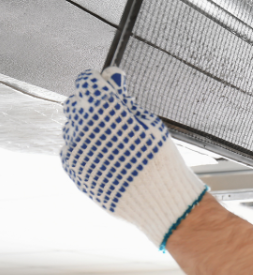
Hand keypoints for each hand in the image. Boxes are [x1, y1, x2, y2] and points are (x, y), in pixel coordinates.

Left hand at [61, 68, 206, 249]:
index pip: (87, 82)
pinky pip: (71, 149)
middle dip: (91, 105)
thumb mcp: (149, 122)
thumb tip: (110, 74)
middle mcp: (84, 126)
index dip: (100, 82)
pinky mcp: (74, 168)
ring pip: (72, 127)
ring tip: (113, 142)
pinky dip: (85, 148)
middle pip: (76, 103)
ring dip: (87, 128)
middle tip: (114, 117)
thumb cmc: (160, 159)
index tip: (111, 88)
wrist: (159, 199)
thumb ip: (123, 97)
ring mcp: (76, 149)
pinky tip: (106, 156)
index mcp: (104, 109)